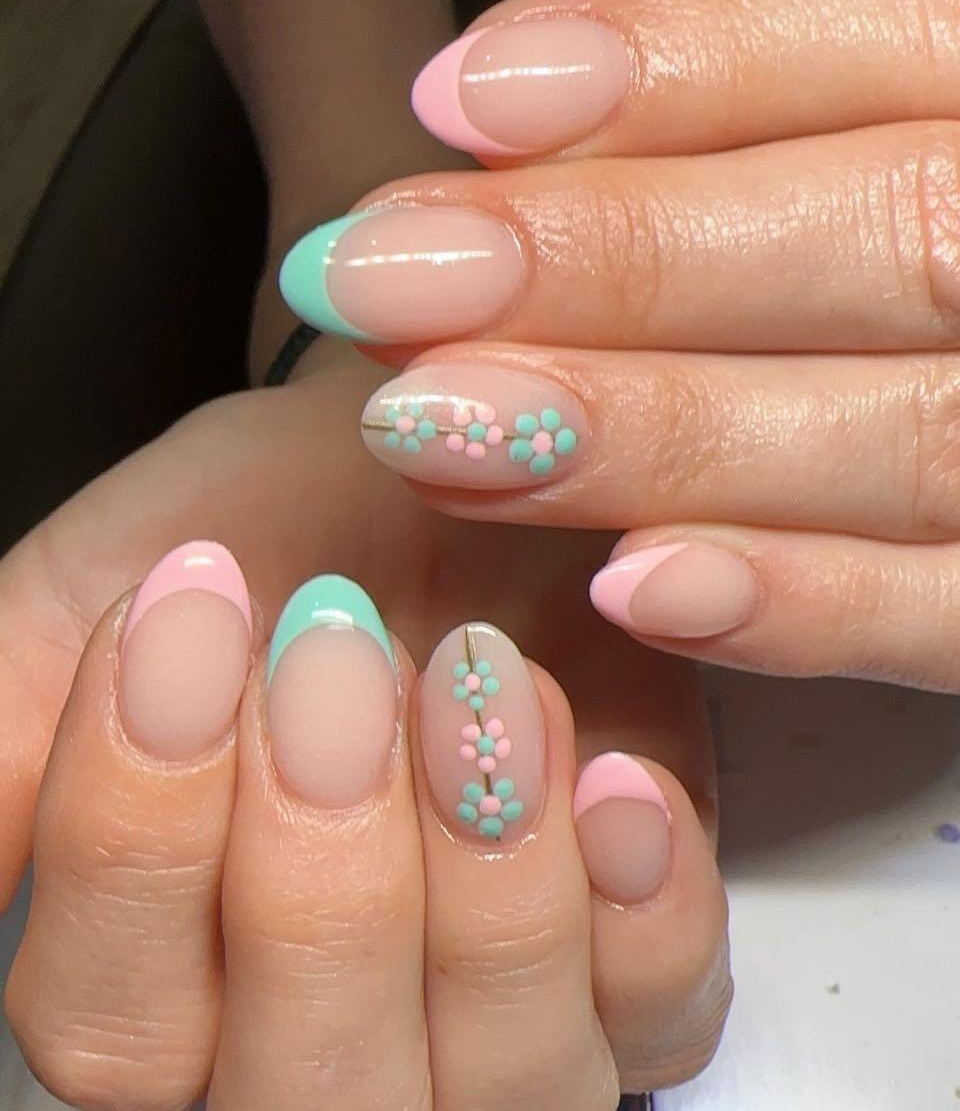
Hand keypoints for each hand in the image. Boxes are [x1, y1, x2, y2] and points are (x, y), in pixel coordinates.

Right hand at [0, 341, 728, 1102]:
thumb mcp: (98, 600)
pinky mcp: (637, 954)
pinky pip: (663, 1020)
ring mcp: (499, 1011)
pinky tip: (613, 780)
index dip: (139, 839)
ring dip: (488, 886)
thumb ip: (8, 744)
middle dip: (322, 874)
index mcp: (175, 975)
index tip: (187, 612)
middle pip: (310, 1096)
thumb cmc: (270, 527)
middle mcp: (330, 1028)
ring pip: (500, 1086)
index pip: (114, 1033)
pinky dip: (646, 914)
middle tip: (334, 649)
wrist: (440, 456)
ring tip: (475, 679)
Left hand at [276, 0, 959, 692]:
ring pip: (901, 436)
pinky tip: (631, 589)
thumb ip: (737, 83)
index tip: (457, 102)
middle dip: (620, 261)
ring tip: (438, 429)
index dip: (680, 61)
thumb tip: (488, 97)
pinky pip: (956, 619)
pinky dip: (803, 608)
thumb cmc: (923, 211)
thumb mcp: (882, 98)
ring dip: (656, 436)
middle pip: (889, 235)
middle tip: (387, 285)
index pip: (901, 30)